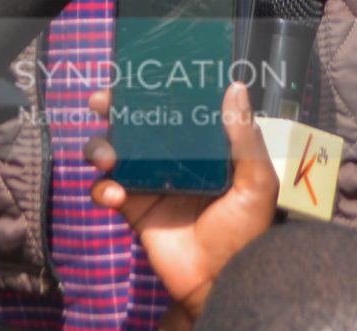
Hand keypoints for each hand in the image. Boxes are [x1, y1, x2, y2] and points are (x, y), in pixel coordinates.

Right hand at [85, 81, 278, 330]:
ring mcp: (149, 182)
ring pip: (113, 152)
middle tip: (102, 102)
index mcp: (202, 147)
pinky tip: (115, 196)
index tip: (138, 75)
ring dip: (100, 146)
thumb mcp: (256, 182)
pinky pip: (105, 190)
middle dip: (114, 108)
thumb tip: (235, 87)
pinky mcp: (132, 208)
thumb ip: (244, 138)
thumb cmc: (246, 232)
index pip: (176, 108)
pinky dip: (102, 188)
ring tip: (108, 156)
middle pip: (136, 124)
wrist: (220, 281)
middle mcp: (173, 158)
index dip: (155, 90)